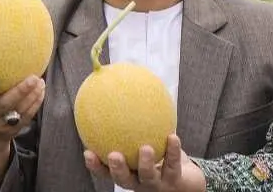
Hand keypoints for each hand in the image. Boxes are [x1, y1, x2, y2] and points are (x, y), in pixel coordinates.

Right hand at [0, 73, 43, 157]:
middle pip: (3, 104)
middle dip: (19, 92)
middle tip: (32, 77)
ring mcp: (0, 125)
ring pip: (18, 111)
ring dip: (32, 96)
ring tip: (40, 81)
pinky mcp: (13, 130)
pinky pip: (26, 116)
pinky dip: (35, 103)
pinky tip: (41, 90)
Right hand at [82, 135, 204, 191]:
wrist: (185, 180)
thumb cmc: (159, 154)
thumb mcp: (142, 140)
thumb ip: (130, 123)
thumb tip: (115, 90)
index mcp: (127, 172)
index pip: (106, 171)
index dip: (95, 165)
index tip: (88, 152)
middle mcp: (139, 181)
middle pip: (124, 179)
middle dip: (117, 169)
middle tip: (114, 155)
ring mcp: (157, 183)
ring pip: (148, 176)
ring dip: (146, 163)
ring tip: (145, 148)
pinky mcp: (175, 181)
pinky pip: (173, 164)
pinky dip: (173, 150)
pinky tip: (173, 136)